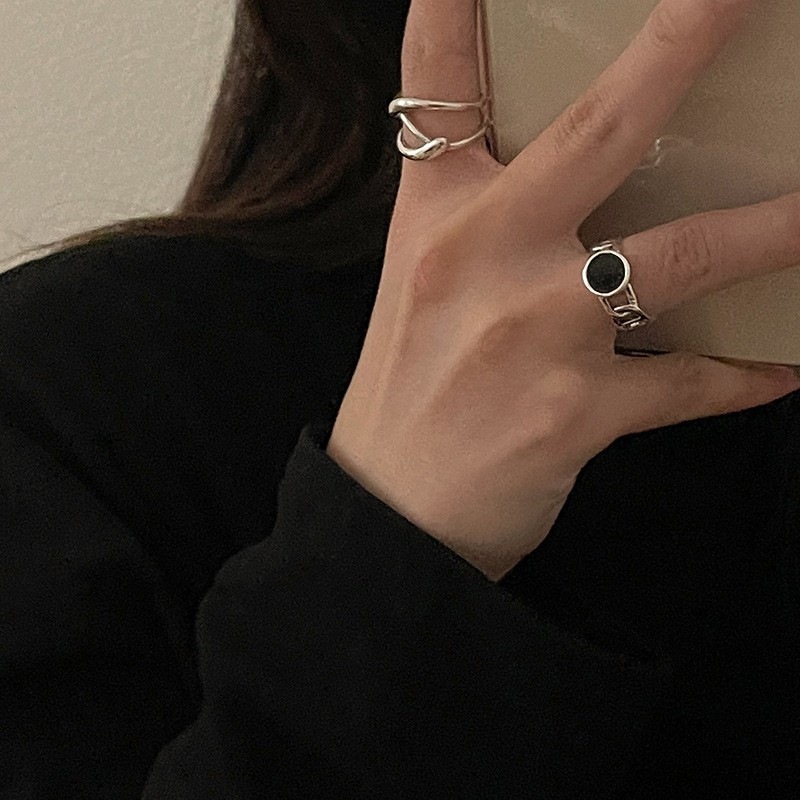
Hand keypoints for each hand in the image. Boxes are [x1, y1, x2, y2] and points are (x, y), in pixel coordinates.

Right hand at [326, 0, 799, 581]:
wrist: (392, 512)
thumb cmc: (405, 395)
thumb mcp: (425, 292)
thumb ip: (487, 230)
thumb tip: (575, 191)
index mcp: (436, 221)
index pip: (436, 86)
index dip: (455, 5)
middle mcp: (484, 258)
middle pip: (599, 131)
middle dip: (682, 46)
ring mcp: (536, 333)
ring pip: (679, 259)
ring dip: (771, 232)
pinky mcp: (579, 411)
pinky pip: (686, 383)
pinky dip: (740, 377)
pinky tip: (781, 369)